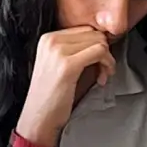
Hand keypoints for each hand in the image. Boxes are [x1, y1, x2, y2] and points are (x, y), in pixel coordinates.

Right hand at [14, 27, 114, 146]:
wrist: (39, 118)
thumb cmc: (52, 96)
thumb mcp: (59, 65)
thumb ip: (75, 49)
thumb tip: (101, 41)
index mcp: (47, 38)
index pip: (85, 29)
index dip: (96, 45)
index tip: (97, 63)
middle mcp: (51, 41)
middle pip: (94, 34)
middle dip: (104, 52)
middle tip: (101, 71)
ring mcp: (58, 51)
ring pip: (99, 42)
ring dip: (107, 59)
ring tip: (100, 76)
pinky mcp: (68, 65)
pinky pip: (100, 52)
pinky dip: (107, 64)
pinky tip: (102, 78)